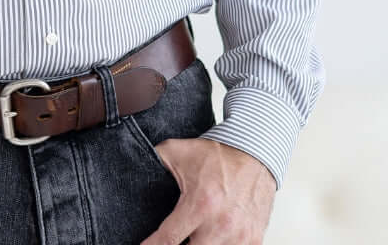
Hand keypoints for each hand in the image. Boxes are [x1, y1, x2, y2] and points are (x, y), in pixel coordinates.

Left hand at [137, 137, 275, 243]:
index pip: (169, 239)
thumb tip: (132, 163)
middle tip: (169, 241)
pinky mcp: (254, 241)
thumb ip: (155, 160)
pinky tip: (208, 240)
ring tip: (189, 237)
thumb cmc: (217, 155)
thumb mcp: (179, 152)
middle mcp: (221, 225)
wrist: (255, 153)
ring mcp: (240, 237)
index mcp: (200, 204)